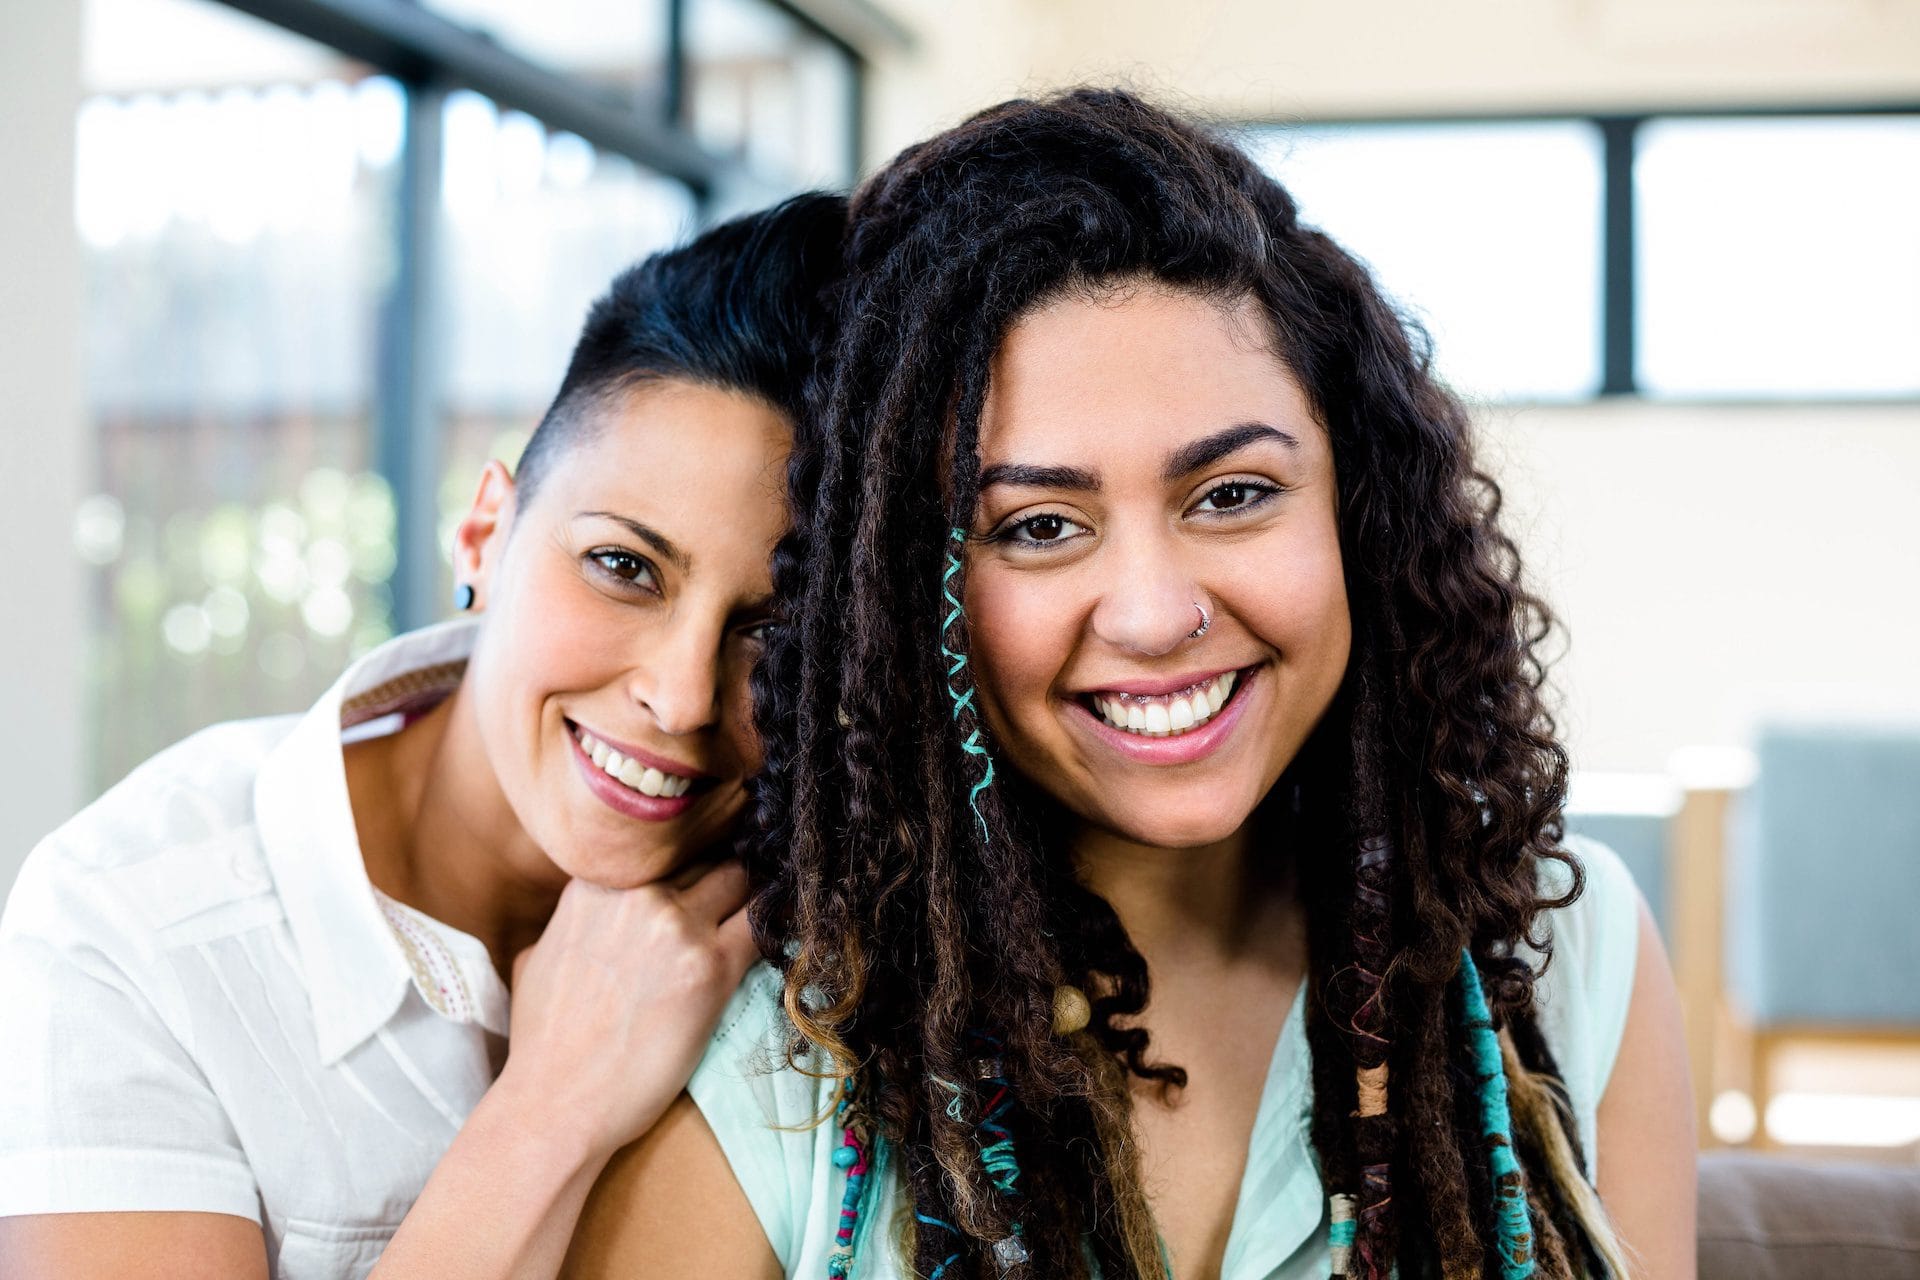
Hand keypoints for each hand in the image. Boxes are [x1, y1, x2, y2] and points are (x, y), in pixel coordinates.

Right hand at [496, 860, 755, 1160]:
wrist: (556, 1104)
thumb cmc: (544, 1041)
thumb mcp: (538, 954)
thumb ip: (575, 918)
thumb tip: (593, 911)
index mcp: (595, 881)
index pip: (665, 845)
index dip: (692, 856)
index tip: (708, 868)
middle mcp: (639, 892)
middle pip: (708, 854)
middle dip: (726, 871)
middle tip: (742, 890)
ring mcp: (677, 926)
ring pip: (742, 881)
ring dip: (755, 895)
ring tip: (770, 909)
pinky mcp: (712, 968)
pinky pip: (763, 926)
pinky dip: (776, 927)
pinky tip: (783, 933)